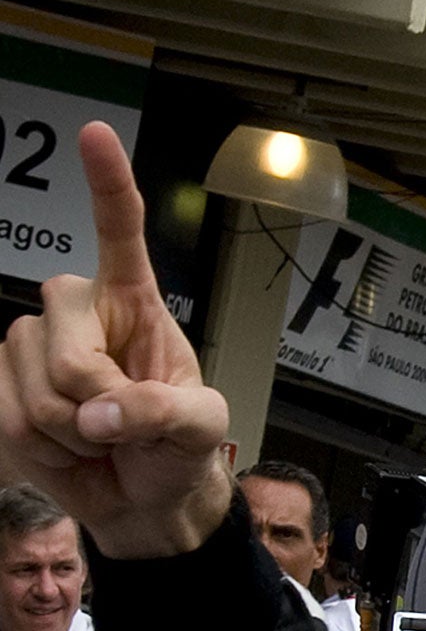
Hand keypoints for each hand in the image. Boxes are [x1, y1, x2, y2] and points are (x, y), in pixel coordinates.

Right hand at [0, 124, 231, 556]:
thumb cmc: (179, 451)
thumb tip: (102, 413)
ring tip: (102, 437)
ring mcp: (33, 348)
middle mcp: (78, 313)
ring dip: (72, 431)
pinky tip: (68, 448)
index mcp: (134, 304)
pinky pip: (6, 415)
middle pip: (58, 334)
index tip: (95, 133)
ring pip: (33, 384)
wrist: (145, 498)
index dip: (108, 184)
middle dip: (93, 391)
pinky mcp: (1, 387)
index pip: (120, 234)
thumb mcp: (200, 430)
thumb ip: (167, 415)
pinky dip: (42, 448)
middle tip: (124, 422)